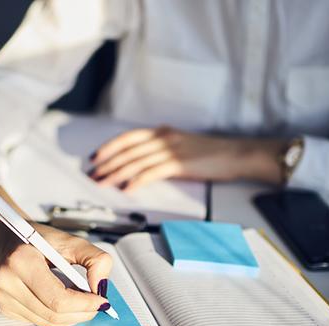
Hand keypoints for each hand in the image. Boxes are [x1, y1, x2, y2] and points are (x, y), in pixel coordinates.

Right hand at [0, 182, 111, 325]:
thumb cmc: (36, 238)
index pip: (58, 299)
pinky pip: (39, 322)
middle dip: (82, 313)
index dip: (85, 304)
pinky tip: (63, 301)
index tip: (102, 300)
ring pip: (48, 323)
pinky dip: (58, 316)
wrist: (4, 237)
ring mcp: (3, 298)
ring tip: (83, 301)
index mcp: (21, 261)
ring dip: (72, 317)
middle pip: (54, 315)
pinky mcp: (5, 308)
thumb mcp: (69, 239)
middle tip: (97, 303)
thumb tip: (101, 287)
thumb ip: (94, 259)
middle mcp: (7, 282)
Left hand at [88, 126, 286, 190]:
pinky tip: (127, 189)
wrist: (237, 153)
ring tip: (103, 182)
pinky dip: (137, 180)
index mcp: (163, 132)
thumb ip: (165, 146)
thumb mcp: (184, 143)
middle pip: (127, 150)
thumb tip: (147, 154)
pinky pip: (152, 172)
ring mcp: (171, 150)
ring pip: (136, 161)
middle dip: (106, 163)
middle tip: (92, 174)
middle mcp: (164, 138)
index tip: (94, 157)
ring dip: (116, 173)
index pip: (128, 138)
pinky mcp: (180, 163)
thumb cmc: (212, 152)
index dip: (109, 147)